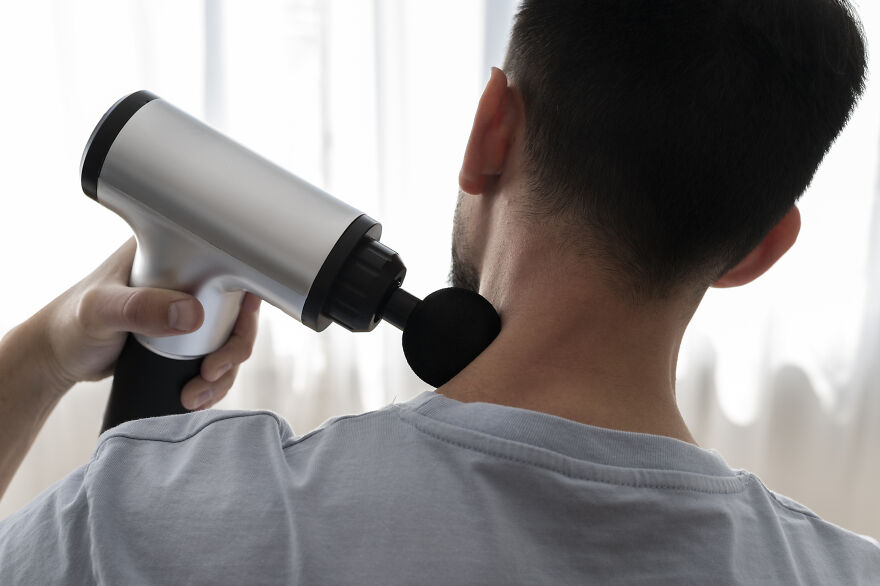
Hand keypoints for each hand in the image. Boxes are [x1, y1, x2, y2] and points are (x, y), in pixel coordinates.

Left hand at [34, 238, 259, 408]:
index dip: (245, 300)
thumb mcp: (101, 311)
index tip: (234, 332)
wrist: (55, 358)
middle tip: (212, 373)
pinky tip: (198, 394)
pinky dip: (215, 378)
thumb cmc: (69, 324)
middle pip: (238, 308)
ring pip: (229, 336)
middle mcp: (186, 275)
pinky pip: (216, 353)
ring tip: (196, 394)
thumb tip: (191, 315)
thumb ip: (141, 308)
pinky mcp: (185, 333)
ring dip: (225, 370)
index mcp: (172, 251)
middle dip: (235, 348)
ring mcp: (187, 305)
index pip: (230, 266)